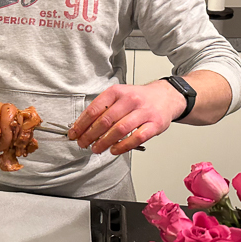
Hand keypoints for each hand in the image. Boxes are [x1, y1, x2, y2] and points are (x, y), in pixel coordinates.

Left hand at [68, 82, 185, 154]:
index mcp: (117, 91)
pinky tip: (114, 150)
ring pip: (119, 129)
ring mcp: (143, 112)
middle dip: (90, 135)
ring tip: (96, 148)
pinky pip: (137, 138)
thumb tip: (82, 126)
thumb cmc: (139, 98)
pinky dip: (123, 146)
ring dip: (104, 142)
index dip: (81, 123)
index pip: (94, 109)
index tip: (74, 133)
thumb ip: (103, 109)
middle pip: (105, 120)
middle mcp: (130, 100)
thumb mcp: (119, 96)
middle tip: (83, 143)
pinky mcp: (154, 124)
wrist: (166, 96)